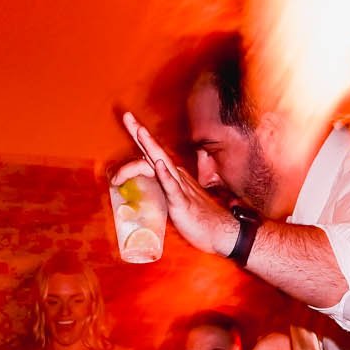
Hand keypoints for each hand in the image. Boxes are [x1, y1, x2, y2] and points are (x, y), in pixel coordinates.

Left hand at [120, 113, 239, 256]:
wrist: (222, 232)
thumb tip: (152, 186)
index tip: (129, 123)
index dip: (140, 140)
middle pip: (155, 151)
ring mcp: (180, 187)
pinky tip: (158, 164)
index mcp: (174, 176)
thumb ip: (165, 191)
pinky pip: (172, 186)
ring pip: (162, 162)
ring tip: (139, 132)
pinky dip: (165, 174)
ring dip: (150, 147)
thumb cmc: (200, 219)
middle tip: (127, 116)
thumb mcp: (177, 201)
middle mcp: (176, 176)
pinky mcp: (182, 202)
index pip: (153, 155)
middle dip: (140, 133)